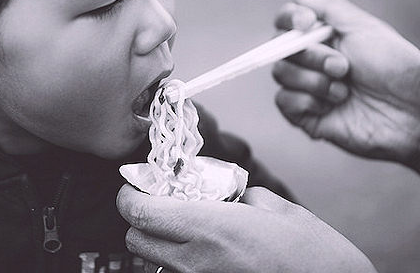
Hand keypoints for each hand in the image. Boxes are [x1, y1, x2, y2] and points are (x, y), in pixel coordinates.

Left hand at [116, 184, 375, 272]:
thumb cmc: (314, 253)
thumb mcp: (274, 208)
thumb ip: (236, 195)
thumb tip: (217, 191)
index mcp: (210, 228)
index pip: (140, 212)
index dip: (130, 194)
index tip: (139, 183)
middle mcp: (196, 260)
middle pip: (135, 238)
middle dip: (140, 216)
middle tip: (162, 201)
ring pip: (153, 259)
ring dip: (158, 239)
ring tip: (187, 226)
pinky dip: (178, 259)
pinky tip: (204, 250)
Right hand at [273, 0, 419, 171]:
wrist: (409, 111)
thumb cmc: (395, 69)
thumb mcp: (364, 28)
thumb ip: (329, 8)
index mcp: (324, 37)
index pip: (287, 21)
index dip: (289, 18)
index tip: (306, 23)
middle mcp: (311, 60)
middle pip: (279, 47)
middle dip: (311, 56)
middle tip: (343, 67)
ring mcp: (306, 87)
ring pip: (280, 73)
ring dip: (313, 81)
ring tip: (344, 91)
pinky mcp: (304, 114)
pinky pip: (283, 100)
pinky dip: (307, 101)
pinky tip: (332, 106)